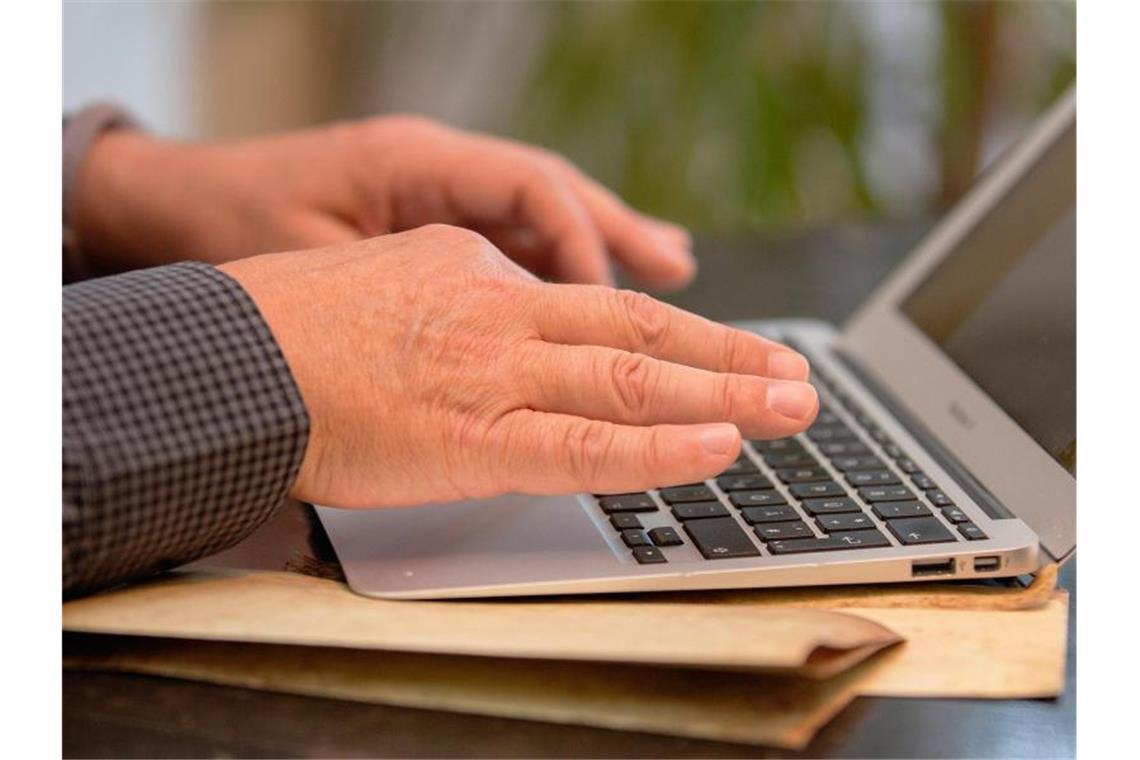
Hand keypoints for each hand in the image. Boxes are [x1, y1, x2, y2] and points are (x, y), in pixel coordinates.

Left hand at [74, 116, 694, 288]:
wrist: (178, 216)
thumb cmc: (234, 228)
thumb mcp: (313, 259)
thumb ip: (408, 279)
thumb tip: (494, 308)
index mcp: (414, 163)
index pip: (530, 189)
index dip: (584, 242)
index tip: (622, 298)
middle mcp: (436, 171)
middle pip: (553, 194)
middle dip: (623, 233)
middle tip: (683, 270)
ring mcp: (435, 197)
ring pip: (539, 213)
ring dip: (604, 245)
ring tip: (672, 269)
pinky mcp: (428, 227)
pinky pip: (508, 239)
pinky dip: (556, 264)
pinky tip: (591, 289)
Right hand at [220, 225, 816, 507]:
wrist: (227, 357)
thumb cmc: (293, 329)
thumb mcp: (396, 278)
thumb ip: (464, 293)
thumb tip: (512, 316)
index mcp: (483, 274)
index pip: (600, 308)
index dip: (675, 338)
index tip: (723, 356)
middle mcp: (504, 313)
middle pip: (641, 334)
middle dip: (731, 355)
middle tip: (798, 374)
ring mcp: (495, 373)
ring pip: (633, 381)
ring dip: (725, 393)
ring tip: (793, 407)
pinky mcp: (473, 437)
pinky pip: (584, 444)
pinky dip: (657, 448)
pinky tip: (718, 447)